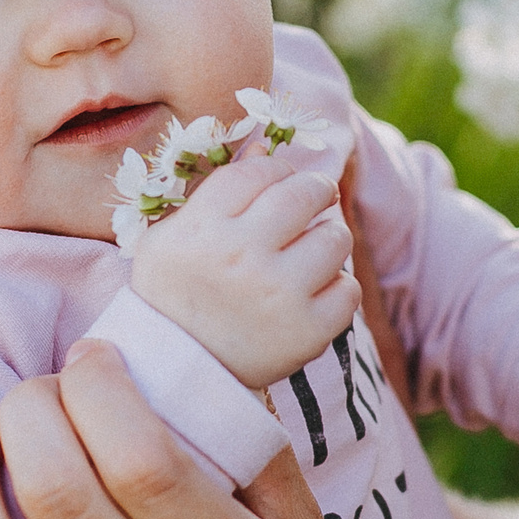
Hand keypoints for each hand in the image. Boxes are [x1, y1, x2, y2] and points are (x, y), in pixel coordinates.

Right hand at [131, 155, 359, 387]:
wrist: (178, 372)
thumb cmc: (173, 294)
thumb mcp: (171, 236)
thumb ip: (216, 190)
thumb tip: (264, 146)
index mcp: (203, 227)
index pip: (259, 171)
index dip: (275, 169)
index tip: (279, 183)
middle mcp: (242, 255)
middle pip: (304, 194)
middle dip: (314, 191)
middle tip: (313, 201)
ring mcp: (279, 294)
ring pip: (336, 237)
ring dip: (328, 238)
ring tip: (310, 252)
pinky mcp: (308, 331)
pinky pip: (348, 288)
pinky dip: (336, 287)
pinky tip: (312, 293)